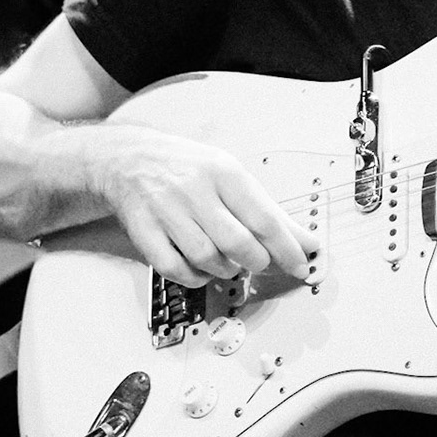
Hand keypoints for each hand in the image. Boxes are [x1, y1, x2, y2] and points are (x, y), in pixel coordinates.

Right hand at [89, 125, 315, 287]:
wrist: (129, 159)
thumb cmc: (190, 169)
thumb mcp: (231, 175)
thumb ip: (269, 210)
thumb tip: (306, 242)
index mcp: (223, 173)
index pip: (263, 218)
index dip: (286, 249)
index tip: (300, 266)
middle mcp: (194, 191)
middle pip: (237, 242)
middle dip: (257, 262)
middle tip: (259, 262)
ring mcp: (166, 212)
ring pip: (206, 258)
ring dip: (226, 270)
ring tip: (231, 263)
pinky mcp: (143, 232)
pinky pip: (174, 269)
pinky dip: (194, 278)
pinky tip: (202, 270)